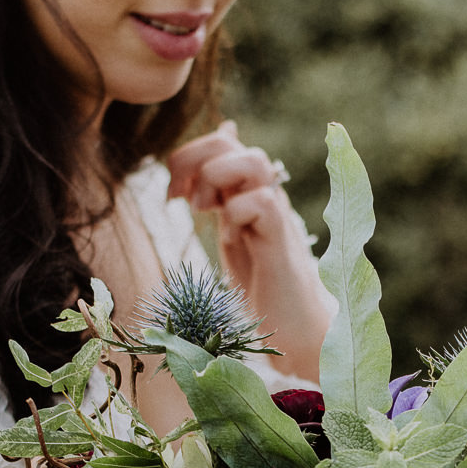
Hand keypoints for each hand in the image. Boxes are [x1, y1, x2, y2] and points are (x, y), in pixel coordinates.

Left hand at [167, 122, 331, 373]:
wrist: (293, 326)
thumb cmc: (262, 282)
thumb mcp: (232, 228)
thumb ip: (222, 192)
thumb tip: (219, 151)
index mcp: (248, 190)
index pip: (219, 141)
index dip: (188, 158)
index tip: (173, 195)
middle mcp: (263, 194)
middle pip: (227, 143)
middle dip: (192, 163)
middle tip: (180, 201)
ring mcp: (274, 215)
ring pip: (253, 160)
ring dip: (216, 180)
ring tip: (205, 212)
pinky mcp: (280, 240)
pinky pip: (263, 202)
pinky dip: (237, 216)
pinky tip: (232, 240)